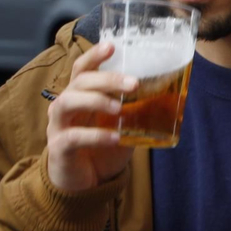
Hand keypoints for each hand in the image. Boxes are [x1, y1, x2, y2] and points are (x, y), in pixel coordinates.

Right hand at [46, 40, 135, 193]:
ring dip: (96, 101)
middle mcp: (65, 106)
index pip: (83, 69)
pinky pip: (72, 137)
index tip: (112, 46)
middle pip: (80, 82)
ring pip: (68, 102)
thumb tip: (171, 96)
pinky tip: (114, 137)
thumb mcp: (123, 126)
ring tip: (120, 108)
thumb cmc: (102, 149)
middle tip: (133, 84)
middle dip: (106, 79)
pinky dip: (94, 135)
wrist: (85, 184)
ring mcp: (59, 126)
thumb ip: (137, 110)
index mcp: (80, 96)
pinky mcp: (59, 148)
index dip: (95, 56)